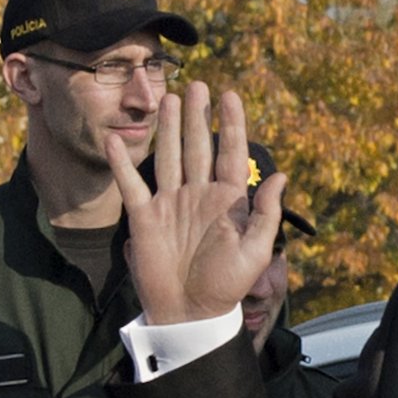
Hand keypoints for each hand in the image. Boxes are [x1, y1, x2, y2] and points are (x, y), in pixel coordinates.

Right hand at [105, 82, 285, 325]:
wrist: (190, 313)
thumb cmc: (226, 286)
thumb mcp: (255, 252)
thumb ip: (267, 214)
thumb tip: (281, 176)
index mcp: (228, 201)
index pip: (231, 154)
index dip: (231, 125)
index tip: (230, 96)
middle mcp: (199, 195)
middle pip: (197, 147)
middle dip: (197, 117)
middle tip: (197, 85)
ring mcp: (171, 203)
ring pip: (168, 156)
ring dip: (167, 128)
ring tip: (169, 99)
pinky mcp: (145, 217)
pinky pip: (131, 184)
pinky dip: (122, 163)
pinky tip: (115, 140)